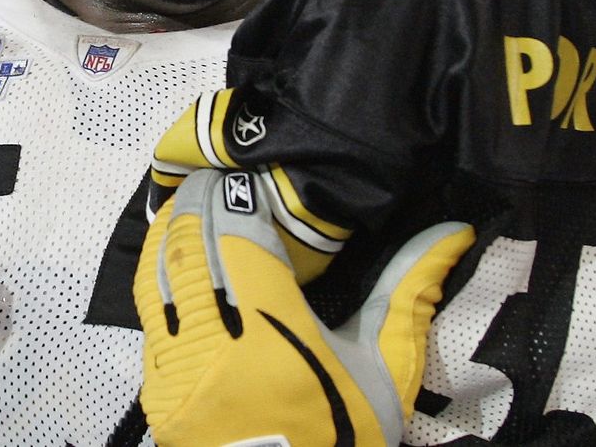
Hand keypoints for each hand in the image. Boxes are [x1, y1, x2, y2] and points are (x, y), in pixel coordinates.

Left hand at [134, 169, 474, 446]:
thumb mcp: (385, 368)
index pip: (233, 238)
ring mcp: (174, 374)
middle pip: (186, 249)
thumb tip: (449, 232)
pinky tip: (174, 263)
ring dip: (169, 236)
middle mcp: (212, 350)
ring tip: (191, 207)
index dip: (232, 197)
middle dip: (196, 205)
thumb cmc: (346, 436)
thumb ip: (407, 292)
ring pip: (154, 281)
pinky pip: (146, 321)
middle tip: (215, 177)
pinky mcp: (155, 395)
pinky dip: (157, 283)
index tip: (245, 176)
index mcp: (272, 337)